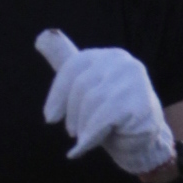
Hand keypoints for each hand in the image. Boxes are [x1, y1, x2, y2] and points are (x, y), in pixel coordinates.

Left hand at [34, 30, 175, 177]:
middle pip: (82, 85)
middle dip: (72, 113)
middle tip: (73, 132)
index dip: (58, 93)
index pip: (74, 66)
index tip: (50, 118)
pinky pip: (105, 117)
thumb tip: (40, 37)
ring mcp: (135, 80)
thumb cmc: (110, 116)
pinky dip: (92, 136)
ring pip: (92, 101)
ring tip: (85, 139)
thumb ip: (66, 61)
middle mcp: (123, 62)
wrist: (142, 143)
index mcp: (108, 56)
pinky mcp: (141, 101)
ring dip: (83, 127)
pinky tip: (87, 145)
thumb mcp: (85, 86)